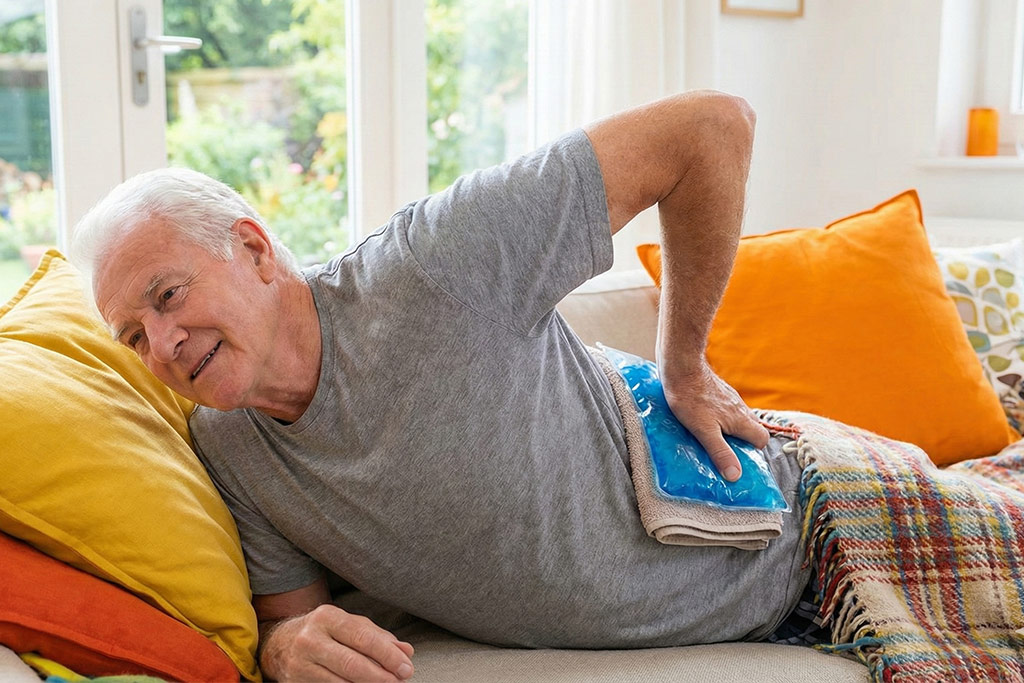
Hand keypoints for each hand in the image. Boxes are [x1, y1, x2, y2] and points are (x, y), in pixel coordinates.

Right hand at [260, 604, 414, 681]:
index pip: (363, 637)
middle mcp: (310, 639)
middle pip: (352, 664)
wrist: (278, 644)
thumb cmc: (323, 632)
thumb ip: (378, 637)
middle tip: (399, 681)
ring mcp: (300, 664)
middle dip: (381, 676)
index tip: (406, 667)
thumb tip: (406, 652)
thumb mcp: (349, 625)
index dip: (388, 655)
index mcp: (327, 617)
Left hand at [659, 357, 768, 480]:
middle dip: (740, 441)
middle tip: (721, 449)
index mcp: (742, 419)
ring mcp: (729, 397)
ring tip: (709, 435)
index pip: (762, 439)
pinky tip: (701, 418)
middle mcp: (740, 407)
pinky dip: (718, 417)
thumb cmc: (691, 400)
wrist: (681, 367)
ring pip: (737, 418)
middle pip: (751, 428)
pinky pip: (725, 408)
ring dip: (728, 429)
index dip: (753, 451)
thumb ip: (720, 453)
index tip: (737, 457)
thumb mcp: (704, 432)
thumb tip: (735, 476)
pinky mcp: (718, 391)